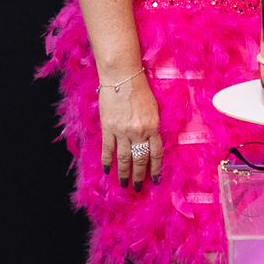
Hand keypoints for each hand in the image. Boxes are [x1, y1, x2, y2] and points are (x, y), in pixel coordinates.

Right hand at [99, 72, 163, 190]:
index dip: (155, 169)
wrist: (121, 76)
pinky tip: (107, 170)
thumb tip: (150, 142)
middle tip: (136, 187)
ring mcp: (123, 131)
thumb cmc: (140, 89)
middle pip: (140, 160)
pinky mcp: (108, 128)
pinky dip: (107, 161)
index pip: (156, 154)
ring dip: (124, 173)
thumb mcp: (154, 108)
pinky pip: (108, 149)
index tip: (155, 180)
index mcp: (153, 127)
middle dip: (139, 176)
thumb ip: (153, 126)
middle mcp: (139, 132)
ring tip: (123, 183)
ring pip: (124, 158)